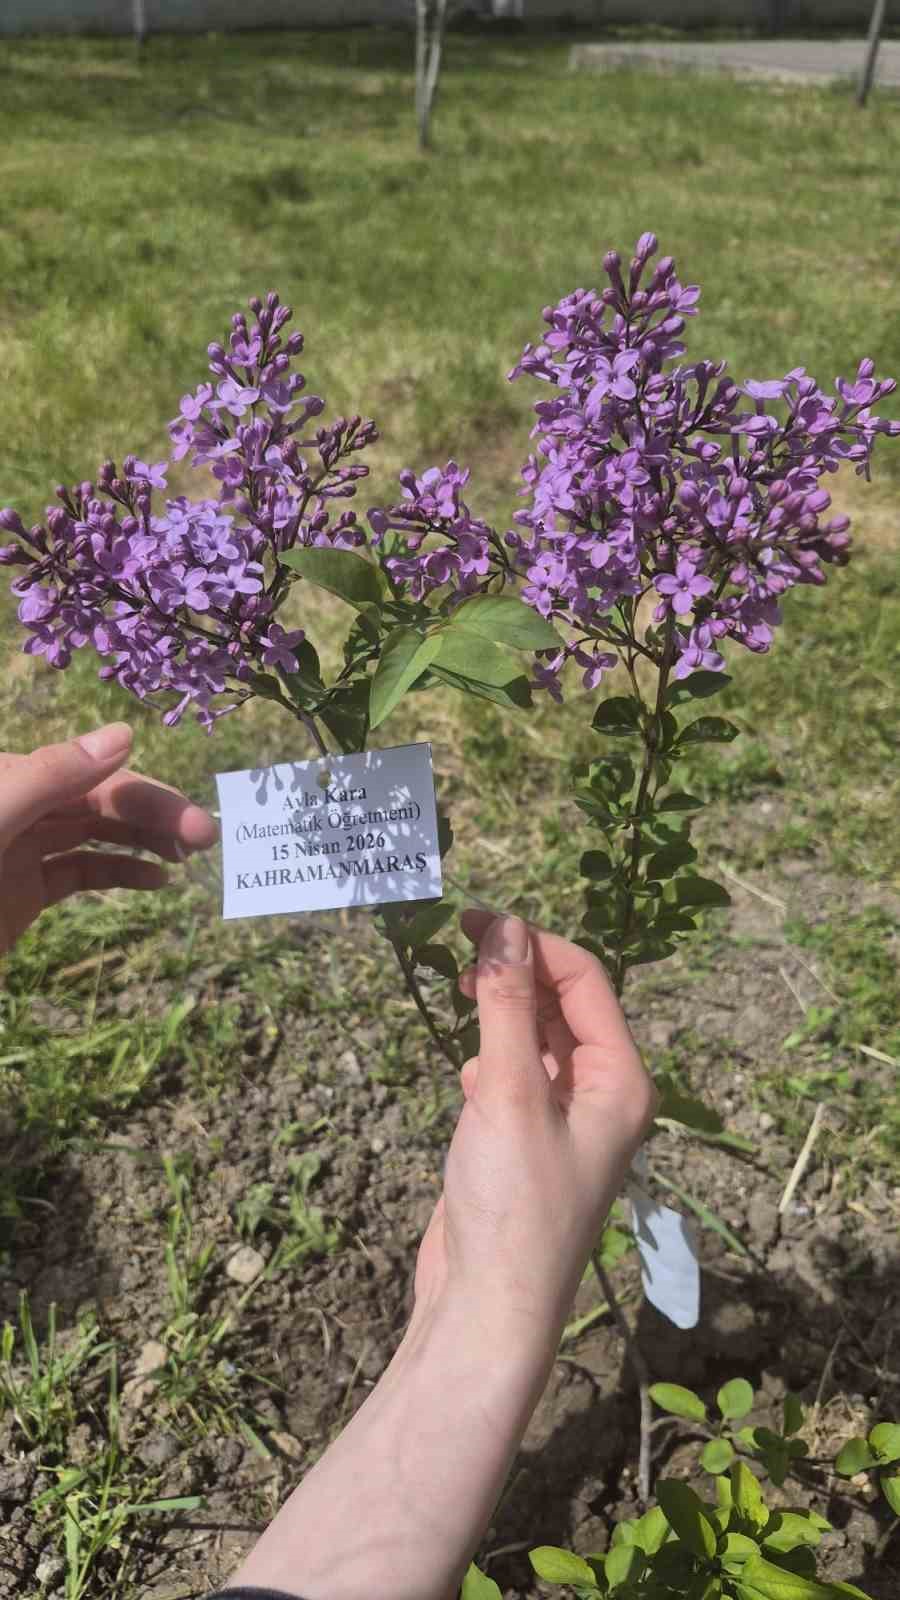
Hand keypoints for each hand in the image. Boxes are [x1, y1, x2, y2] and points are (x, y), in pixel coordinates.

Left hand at [0, 722, 217, 953]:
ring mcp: (22, 849)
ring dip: (143, 838)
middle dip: (153, 817)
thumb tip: (125, 735)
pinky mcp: (23, 892)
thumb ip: (50, 777)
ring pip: (94, 834)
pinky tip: (155, 880)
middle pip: (99, 803)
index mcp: (12, 778)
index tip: (193, 818)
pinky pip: (78, 872)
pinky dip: (118, 872)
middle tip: (207, 838)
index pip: (93, 777)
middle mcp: (22, 806)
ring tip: (190, 855)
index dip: (145, 795)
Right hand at [414, 911, 656, 1346]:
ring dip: (499, 1012)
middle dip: (515, 973)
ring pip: (535, 1039)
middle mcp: (601, 1097)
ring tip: (457, 996)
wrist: (487, 1310)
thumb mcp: (508, 1093)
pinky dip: (489, 1060)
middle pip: (563, 1005)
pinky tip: (467, 1075)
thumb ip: (506, 1005)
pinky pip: (514, 1076)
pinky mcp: (525, 1145)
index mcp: (621, 1081)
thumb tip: (504, 927)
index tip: (475, 920)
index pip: (586, 982)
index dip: (533, 943)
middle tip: (457, 949)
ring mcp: (563, 1123)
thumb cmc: (513, 1205)